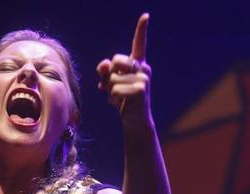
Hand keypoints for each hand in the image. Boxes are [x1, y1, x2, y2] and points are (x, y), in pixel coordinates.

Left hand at [96, 13, 153, 130]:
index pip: (139, 44)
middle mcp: (143, 68)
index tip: (146, 15)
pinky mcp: (140, 90)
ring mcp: (144, 78)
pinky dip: (112, 99)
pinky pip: (114, 90)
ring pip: (112, 79)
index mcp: (137, 64)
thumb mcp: (110, 83)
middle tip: (114, 89)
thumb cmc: (122, 100)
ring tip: (119, 99)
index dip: (141, 29)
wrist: (134, 121)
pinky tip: (120, 105)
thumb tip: (104, 64)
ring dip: (110, 91)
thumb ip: (105, 71)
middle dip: (108, 75)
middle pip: (115, 61)